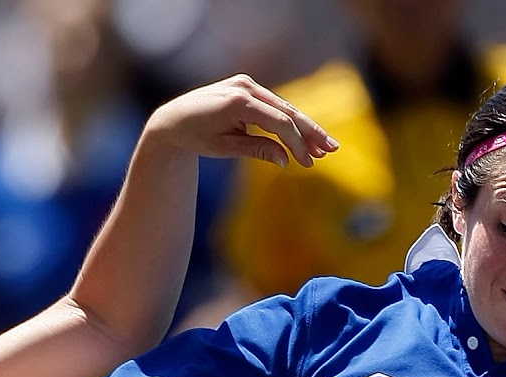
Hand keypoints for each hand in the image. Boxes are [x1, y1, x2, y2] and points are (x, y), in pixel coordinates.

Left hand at [144, 74, 337, 169]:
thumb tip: (286, 160)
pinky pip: (273, 106)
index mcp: (238, 101)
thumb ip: (256, 150)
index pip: (279, 122)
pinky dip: (289, 121)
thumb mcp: (224, 148)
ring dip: (304, 128)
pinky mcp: (247, 88)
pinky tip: (304, 137)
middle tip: (332, 150)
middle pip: (287, 111)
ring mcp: (247, 84)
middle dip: (311, 132)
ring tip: (323, 147)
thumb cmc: (195, 137)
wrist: (174, 120)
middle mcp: (245, 87)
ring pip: (284, 107)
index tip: (307, 163)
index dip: (297, 142)